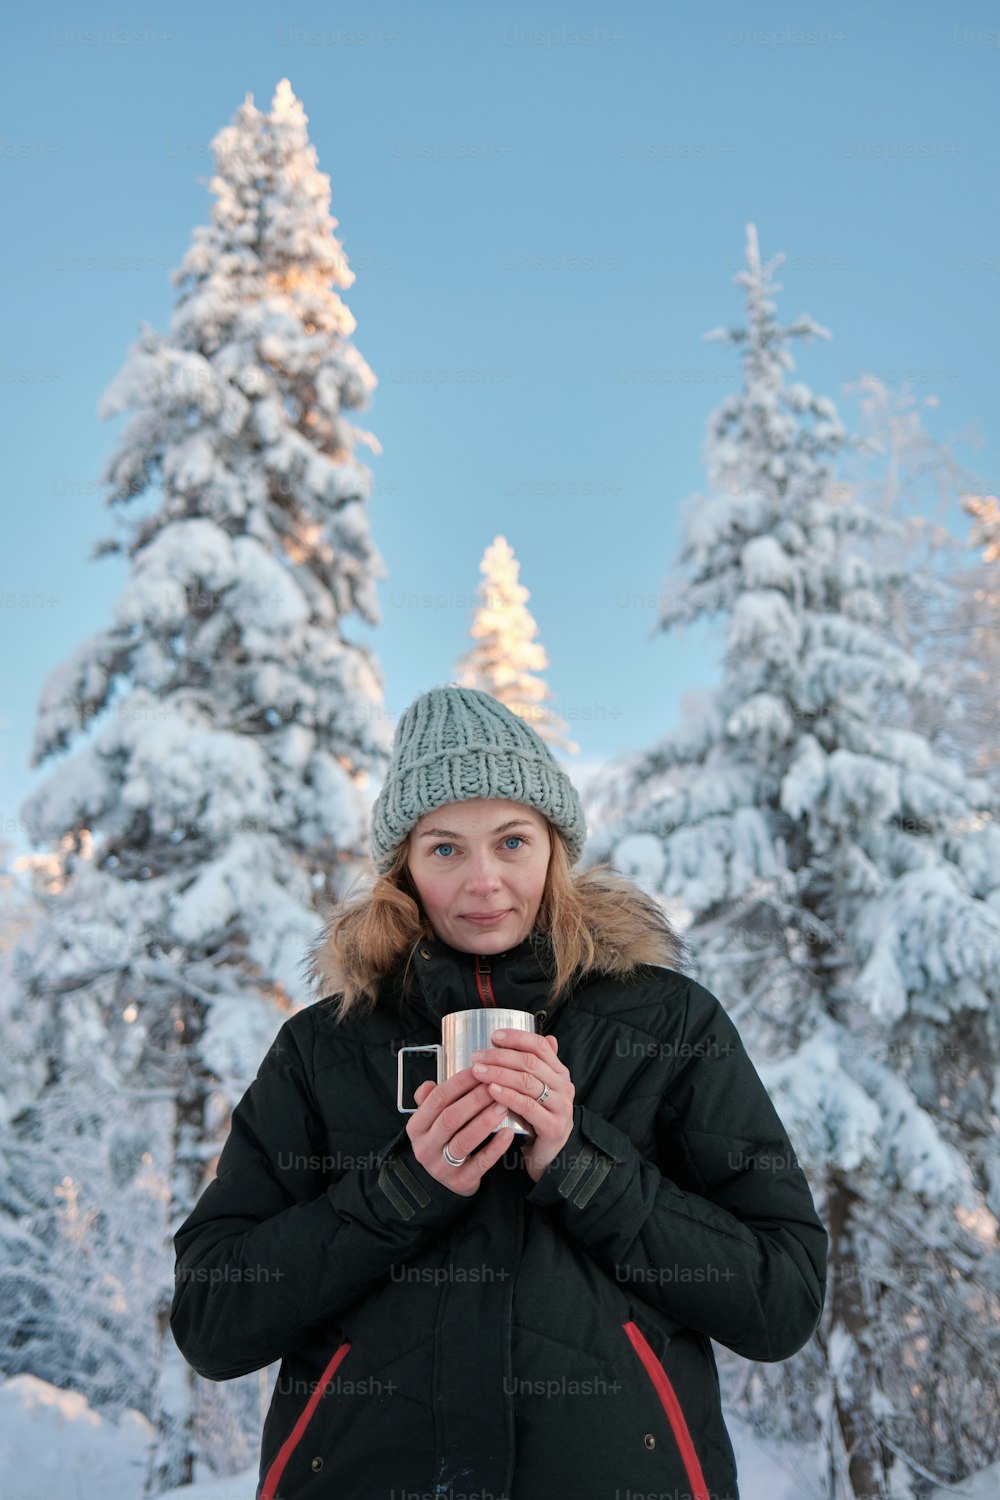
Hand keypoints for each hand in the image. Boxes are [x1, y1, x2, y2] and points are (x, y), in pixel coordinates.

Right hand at [404, 1066, 513, 1197]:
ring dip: (485, 1120)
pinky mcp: (460, 1181)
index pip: (436, 1099)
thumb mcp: (431, 1121)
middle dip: (475, 1100)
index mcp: (416, 1127)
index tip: (479, 1071)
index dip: (458, 1083)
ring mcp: (442, 1166)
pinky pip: (480, 1162)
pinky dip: (495, 1147)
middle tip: (495, 1087)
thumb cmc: (443, 1140)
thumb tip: (430, 1084)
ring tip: (503, 1105)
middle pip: (451, 1118)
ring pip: (464, 1140)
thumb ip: (430, 1100)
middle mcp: (425, 1147)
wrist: (446, 1181)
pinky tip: (508, 1134)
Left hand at [470, 1030, 574, 1182]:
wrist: (548, 1154)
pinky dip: (508, 1096)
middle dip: (500, 1056)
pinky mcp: (554, 1127)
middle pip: (530, 1062)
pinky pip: (528, 1107)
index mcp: (559, 1073)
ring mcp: (561, 1107)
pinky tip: (491, 1091)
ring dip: (499, 1073)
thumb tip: (546, 1037)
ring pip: (527, 1082)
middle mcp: (563, 1087)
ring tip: (478, 1071)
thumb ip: (535, 1066)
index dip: (517, 1037)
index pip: (540, 1046)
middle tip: (477, 1056)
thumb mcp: (535, 1089)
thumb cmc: (537, 1118)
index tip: (493, 1036)